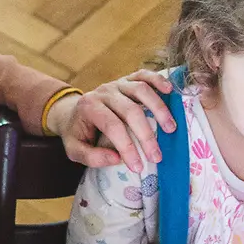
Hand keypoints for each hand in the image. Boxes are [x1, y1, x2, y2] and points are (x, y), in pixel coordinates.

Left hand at [46, 70, 176, 173]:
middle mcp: (104, 92)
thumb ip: (92, 157)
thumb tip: (117, 159)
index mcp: (89, 107)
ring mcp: (117, 84)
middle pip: (130, 110)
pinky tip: (170, 91)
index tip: (138, 167)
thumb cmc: (78, 134)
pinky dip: (158, 80)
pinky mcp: (127, 80)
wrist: (73, 113)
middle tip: (156, 157)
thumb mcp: (74, 150)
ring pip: (141, 90)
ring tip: (170, 129)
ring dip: (159, 109)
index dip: (127, 147)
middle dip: (146, 136)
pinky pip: (144, 75)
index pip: (112, 126)